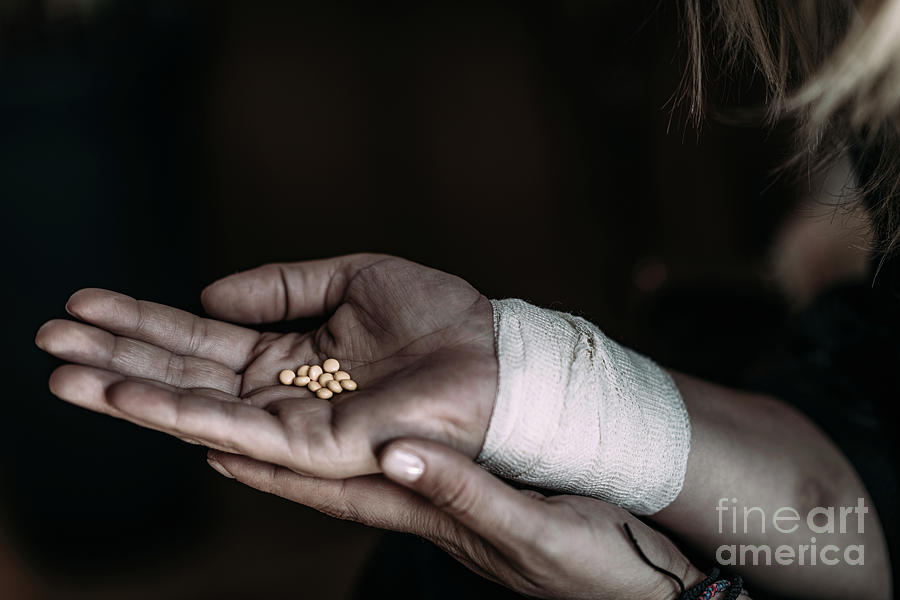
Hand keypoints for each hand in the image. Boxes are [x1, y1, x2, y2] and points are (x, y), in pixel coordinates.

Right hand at [36, 254, 496, 476]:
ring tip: (66, 372)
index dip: (140, 321)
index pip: (198, 338)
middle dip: (115, 355)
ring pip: (197, 407)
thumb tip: (209, 295)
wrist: (495, 355)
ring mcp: (295, 423)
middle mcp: (281, 391)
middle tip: (47, 338)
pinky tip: (133, 398)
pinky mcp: (319, 447)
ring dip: (129, 390)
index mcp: (288, 350)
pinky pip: (242, 428)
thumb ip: (281, 285)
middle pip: (183, 373)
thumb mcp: (351, 278)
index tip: (82, 302)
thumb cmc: (438, 316)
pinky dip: (185, 413)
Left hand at [205, 439, 701, 599]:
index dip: (266, 462)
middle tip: (208, 407)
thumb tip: (397, 451)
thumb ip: (467, 492)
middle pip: (320, 472)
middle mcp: (417, 502)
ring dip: (299, 425)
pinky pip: (393, 445)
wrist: (636, 577)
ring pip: (351, 453)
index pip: (327, 490)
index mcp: (425, 515)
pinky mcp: (463, 482)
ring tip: (256, 392)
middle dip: (261, 441)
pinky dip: (356, 422)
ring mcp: (437, 492)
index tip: (204, 433)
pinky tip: (343, 399)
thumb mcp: (535, 528)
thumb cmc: (592, 563)